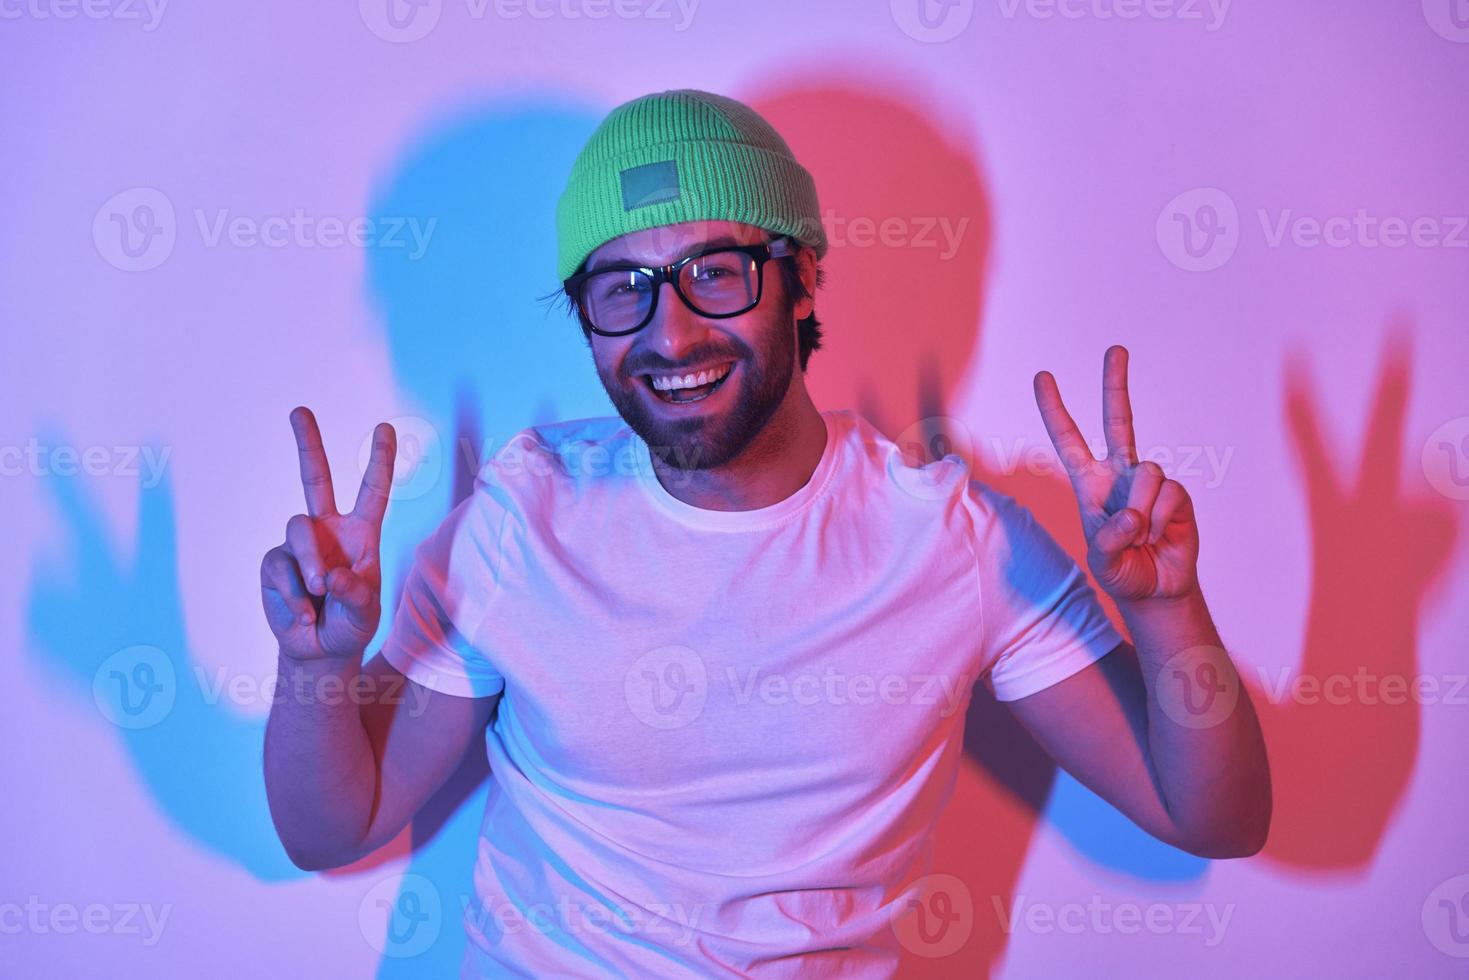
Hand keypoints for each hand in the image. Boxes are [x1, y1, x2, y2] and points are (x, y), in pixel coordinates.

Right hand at [260, 407, 396, 660]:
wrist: (318, 649)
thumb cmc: (350, 625)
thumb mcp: (365, 613)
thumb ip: (355, 594)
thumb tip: (332, 575)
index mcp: (361, 534)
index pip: (373, 491)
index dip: (379, 460)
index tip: (384, 427)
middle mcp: (328, 530)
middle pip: (315, 478)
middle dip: (307, 443)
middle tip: (299, 410)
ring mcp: (299, 544)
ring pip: (298, 530)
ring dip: (311, 562)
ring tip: (320, 591)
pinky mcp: (275, 563)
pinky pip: (281, 567)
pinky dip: (295, 594)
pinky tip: (304, 612)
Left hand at [1033, 345, 1199, 603]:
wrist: (1158, 590)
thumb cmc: (1122, 573)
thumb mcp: (1102, 563)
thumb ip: (1109, 541)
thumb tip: (1133, 515)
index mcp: (1090, 484)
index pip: (1069, 440)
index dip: (1055, 410)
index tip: (1043, 377)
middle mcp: (1120, 475)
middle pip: (1119, 421)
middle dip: (1115, 384)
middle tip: (1116, 348)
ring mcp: (1150, 482)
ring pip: (1148, 473)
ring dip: (1142, 512)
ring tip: (1141, 538)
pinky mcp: (1178, 494)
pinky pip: (1170, 494)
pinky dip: (1161, 520)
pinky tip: (1160, 536)